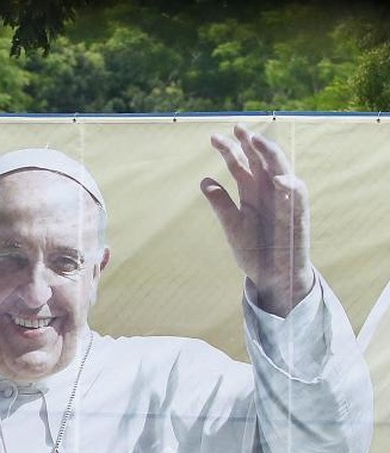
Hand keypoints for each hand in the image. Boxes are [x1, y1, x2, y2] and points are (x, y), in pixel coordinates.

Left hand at [202, 124, 312, 316]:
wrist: (272, 276)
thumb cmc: (254, 250)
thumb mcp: (232, 225)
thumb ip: (220, 203)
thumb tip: (204, 180)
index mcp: (251, 192)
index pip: (241, 164)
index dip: (230, 149)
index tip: (214, 137)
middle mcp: (268, 191)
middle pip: (261, 160)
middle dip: (250, 143)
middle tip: (237, 128)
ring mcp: (284, 201)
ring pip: (281, 170)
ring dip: (271, 155)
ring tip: (257, 141)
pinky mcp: (297, 217)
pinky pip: (297, 197)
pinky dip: (289, 185)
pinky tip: (278, 177)